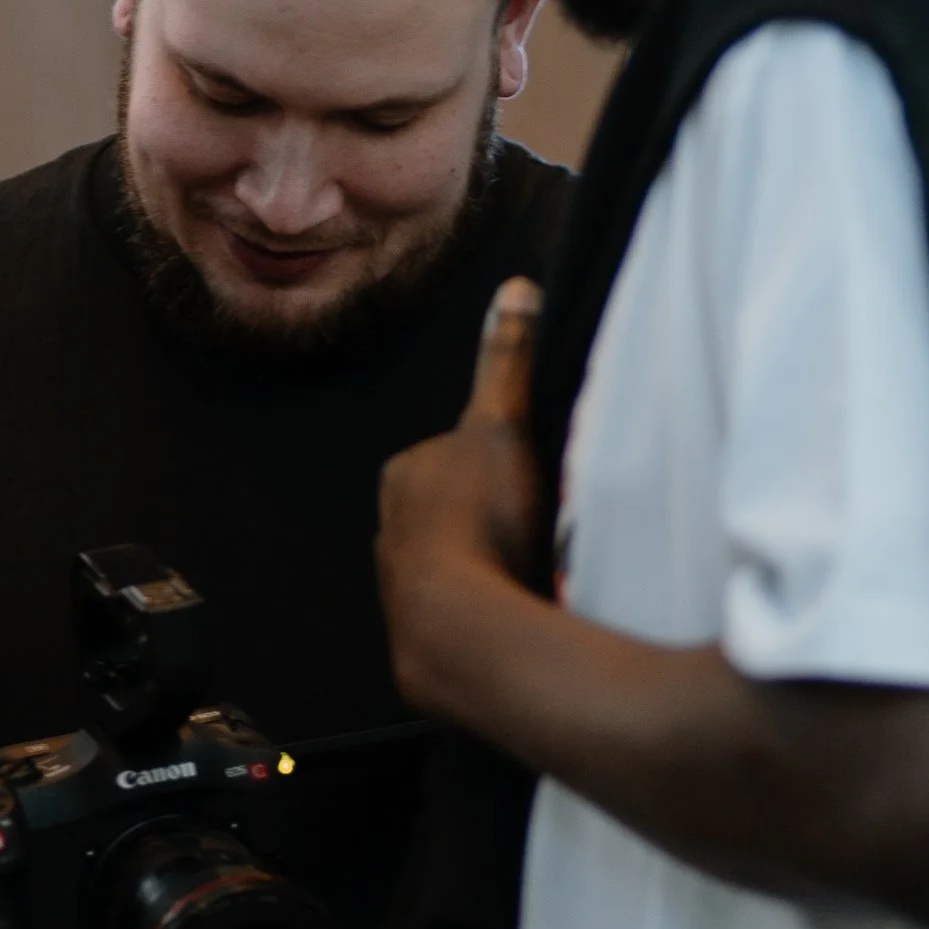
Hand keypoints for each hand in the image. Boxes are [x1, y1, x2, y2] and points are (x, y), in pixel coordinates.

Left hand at [377, 276, 545, 715]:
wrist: (460, 628)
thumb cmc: (480, 519)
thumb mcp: (504, 425)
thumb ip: (507, 360)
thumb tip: (516, 289)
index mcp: (405, 474)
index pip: (454, 455)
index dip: (498, 464)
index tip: (532, 479)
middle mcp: (388, 529)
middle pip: (454, 510)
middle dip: (491, 517)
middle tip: (540, 527)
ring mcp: (399, 587)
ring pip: (456, 561)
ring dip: (489, 566)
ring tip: (532, 572)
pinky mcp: (417, 639)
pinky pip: (460, 612)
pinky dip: (486, 609)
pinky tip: (517, 611)